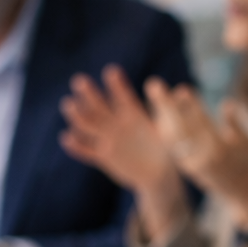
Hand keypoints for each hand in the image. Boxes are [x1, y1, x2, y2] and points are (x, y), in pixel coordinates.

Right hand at [60, 67, 189, 241]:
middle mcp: (118, 124)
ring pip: (90, 126)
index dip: (117, 85)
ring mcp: (109, 139)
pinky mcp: (103, 157)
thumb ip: (168, 120)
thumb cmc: (167, 151)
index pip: (124, 97)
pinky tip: (67, 138)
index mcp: (134, 115)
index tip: (111, 71)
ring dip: (78, 115)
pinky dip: (78, 146)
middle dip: (90, 94)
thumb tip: (180, 97)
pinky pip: (88, 151)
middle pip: (101, 107)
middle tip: (79, 80)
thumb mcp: (170, 135)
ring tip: (69, 104)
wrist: (159, 176)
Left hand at [144, 80, 247, 227]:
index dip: (191, 104)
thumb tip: (226, 103)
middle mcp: (202, 157)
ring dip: (163, 115)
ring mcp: (193, 164)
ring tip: (156, 96)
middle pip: (179, 126)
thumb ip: (235, 123)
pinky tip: (161, 116)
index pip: (201, 122)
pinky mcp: (188, 169)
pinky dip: (167, 130)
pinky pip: (173, 147)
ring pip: (173, 137)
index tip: (182, 88)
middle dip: (165, 105)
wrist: (246, 194)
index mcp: (219, 149)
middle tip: (153, 85)